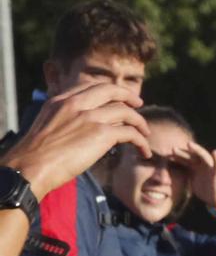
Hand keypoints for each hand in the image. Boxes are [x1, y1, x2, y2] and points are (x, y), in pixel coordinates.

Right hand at [3, 83, 147, 196]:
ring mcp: (90, 117)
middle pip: (112, 90)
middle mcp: (76, 104)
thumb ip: (66, 118)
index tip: (118, 98)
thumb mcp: (48, 125)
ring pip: (126, 112)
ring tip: (146, 133)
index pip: (92, 87)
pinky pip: (131, 133)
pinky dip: (141, 142)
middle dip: (129, 96)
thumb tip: (88, 126)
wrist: (30, 168)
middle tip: (139, 105)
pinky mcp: (102, 134)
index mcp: (61, 100)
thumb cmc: (35, 155)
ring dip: (140, 123)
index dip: (109, 91)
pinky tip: (144, 151)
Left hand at [172, 141, 215, 209]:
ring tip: (190, 145)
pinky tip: (214, 152)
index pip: (185, 160)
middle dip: (183, 152)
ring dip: (198, 150)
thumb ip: (185, 174)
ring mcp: (210, 169)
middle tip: (173, 149)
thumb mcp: (191, 181)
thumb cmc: (204, 191)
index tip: (167, 155)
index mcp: (195, 168)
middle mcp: (202, 166)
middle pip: (192, 157)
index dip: (177, 157)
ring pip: (204, 157)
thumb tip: (171, 173)